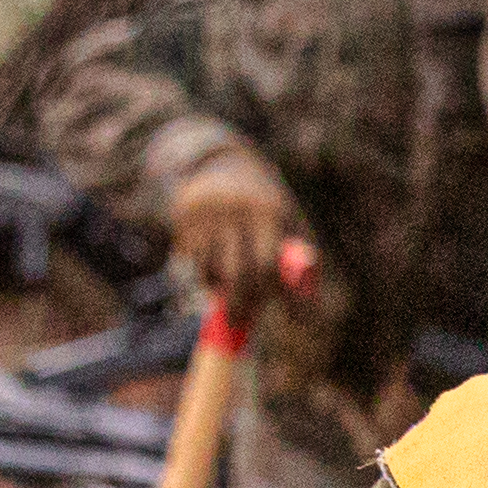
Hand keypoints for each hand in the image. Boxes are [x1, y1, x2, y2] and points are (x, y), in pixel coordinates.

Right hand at [166, 146, 305, 311]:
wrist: (225, 165)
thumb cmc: (267, 207)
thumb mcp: (290, 225)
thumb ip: (302, 268)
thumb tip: (305, 319)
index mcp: (267, 211)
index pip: (267, 264)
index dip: (270, 293)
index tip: (267, 310)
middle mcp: (234, 209)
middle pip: (236, 273)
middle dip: (240, 304)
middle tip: (238, 322)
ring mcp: (205, 214)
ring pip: (209, 270)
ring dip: (218, 288)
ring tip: (227, 284)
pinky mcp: (182, 218)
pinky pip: (191, 262)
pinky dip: (203, 274)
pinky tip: (213, 267)